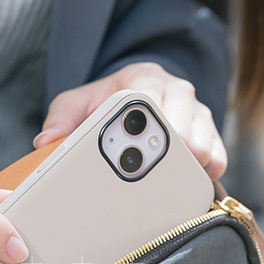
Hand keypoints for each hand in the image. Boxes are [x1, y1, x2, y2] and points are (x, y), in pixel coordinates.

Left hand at [34, 62, 226, 179]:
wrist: (130, 105)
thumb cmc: (104, 104)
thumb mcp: (76, 104)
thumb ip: (61, 117)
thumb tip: (45, 142)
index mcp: (145, 79)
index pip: (153, 94)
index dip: (150, 117)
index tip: (140, 138)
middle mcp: (177, 93)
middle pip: (187, 117)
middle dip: (174, 143)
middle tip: (157, 164)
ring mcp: (197, 115)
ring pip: (207, 139)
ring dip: (192, 159)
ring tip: (173, 177)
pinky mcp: (210, 137)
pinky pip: (218, 158)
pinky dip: (207, 172)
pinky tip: (188, 184)